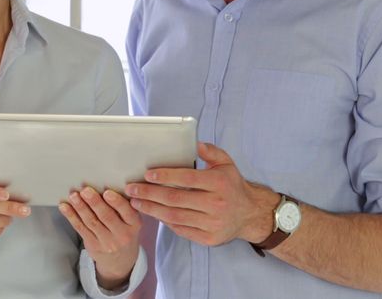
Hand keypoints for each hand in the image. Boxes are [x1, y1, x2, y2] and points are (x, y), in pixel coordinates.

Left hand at [59, 186, 141, 289]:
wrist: (120, 260)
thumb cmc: (124, 230)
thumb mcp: (131, 221)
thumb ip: (123, 207)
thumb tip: (104, 183)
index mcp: (134, 224)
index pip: (127, 212)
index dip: (116, 202)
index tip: (107, 192)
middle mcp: (122, 235)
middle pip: (107, 217)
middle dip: (95, 202)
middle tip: (86, 190)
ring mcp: (107, 242)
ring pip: (92, 222)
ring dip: (81, 207)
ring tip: (74, 196)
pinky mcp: (93, 245)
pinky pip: (80, 228)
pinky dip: (71, 216)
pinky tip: (65, 207)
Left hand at [125, 142, 276, 246]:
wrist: (250, 214)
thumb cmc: (232, 185)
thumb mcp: (226, 163)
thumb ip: (210, 151)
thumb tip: (194, 142)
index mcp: (219, 183)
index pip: (187, 178)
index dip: (165, 176)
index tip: (147, 174)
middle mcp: (216, 204)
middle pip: (175, 199)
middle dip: (150, 193)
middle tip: (132, 189)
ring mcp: (212, 223)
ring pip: (175, 216)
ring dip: (152, 209)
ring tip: (136, 202)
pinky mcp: (208, 238)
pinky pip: (181, 229)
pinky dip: (165, 221)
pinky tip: (153, 213)